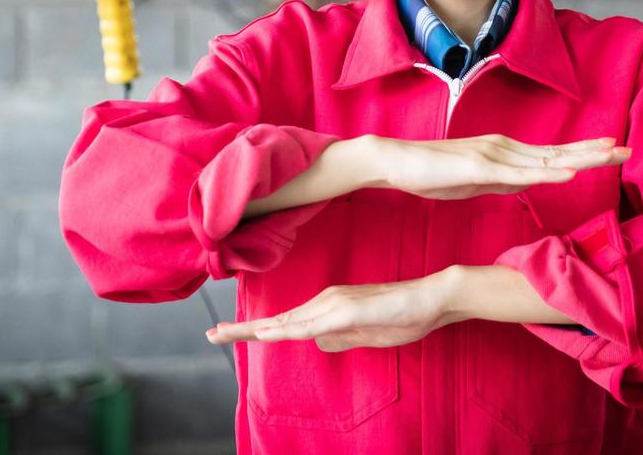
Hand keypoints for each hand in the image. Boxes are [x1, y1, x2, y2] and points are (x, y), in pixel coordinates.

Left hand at [206, 272, 457, 350]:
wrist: (432, 299)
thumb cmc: (402, 315)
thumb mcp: (364, 334)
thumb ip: (339, 338)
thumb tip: (315, 343)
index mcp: (328, 307)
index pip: (286, 322)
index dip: (255, 330)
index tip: (227, 334)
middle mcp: (326, 300)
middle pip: (278, 319)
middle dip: (243, 329)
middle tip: (210, 335)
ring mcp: (336, 303)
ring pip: (288, 321)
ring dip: (256, 330)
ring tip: (225, 335)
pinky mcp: (348, 309)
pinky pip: (312, 323)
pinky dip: (288, 329)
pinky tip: (269, 334)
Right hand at [373, 134, 629, 200]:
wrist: (396, 160)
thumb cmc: (432, 172)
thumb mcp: (476, 181)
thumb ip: (502, 180)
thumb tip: (525, 183)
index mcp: (506, 152)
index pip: (553, 154)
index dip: (584, 153)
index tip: (612, 151)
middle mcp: (506, 148)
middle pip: (558, 152)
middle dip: (595, 152)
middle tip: (628, 150)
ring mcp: (495, 155)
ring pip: (547, 159)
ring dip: (581, 158)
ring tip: (610, 155)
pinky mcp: (480, 167)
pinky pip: (519, 174)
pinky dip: (547, 174)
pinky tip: (568, 175)